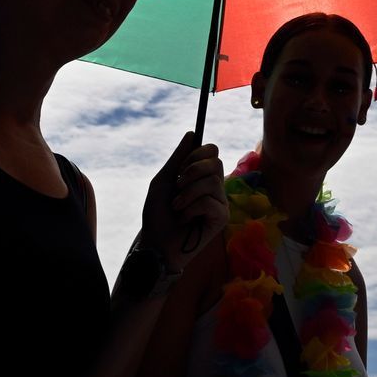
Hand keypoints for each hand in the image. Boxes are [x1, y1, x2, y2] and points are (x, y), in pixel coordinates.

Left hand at [140, 136, 225, 261]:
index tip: (180, 168)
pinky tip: (185, 220)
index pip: (212, 150)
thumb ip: (178, 158)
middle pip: (216, 162)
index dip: (198, 154)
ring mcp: (220, 202)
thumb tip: (192, 133)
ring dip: (187, 194)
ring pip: (212, 182)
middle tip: (178, 187)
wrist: (155, 243)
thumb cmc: (157, 214)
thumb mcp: (163, 181)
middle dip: (192, 172)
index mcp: (201, 175)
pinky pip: (210, 202)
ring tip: (177, 207)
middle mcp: (214, 186)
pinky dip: (191, 209)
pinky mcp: (222, 218)